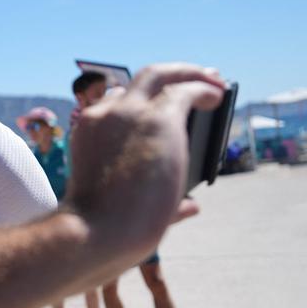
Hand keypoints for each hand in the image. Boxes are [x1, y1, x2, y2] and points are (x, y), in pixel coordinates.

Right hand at [64, 64, 224, 266]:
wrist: (94, 232)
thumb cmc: (101, 229)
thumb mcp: (121, 203)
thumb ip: (158, 200)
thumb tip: (193, 206)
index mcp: (88, 132)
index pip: (115, 103)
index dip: (141, 101)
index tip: (159, 103)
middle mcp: (106, 115)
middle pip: (139, 80)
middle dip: (170, 74)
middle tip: (194, 78)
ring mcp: (129, 113)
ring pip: (161, 76)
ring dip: (189, 75)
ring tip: (212, 82)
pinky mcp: (158, 119)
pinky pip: (185, 91)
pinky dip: (204, 90)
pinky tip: (218, 95)